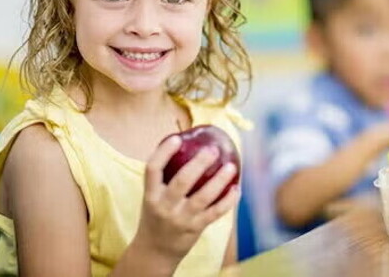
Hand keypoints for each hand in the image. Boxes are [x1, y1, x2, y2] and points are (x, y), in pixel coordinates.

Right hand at [133, 136, 239, 264]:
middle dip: (198, 164)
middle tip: (213, 149)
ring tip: (231, 166)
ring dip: (219, 181)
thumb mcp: (153, 196)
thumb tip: (187, 142)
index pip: (153, 169)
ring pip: (203, 198)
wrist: (155, 251)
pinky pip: (215, 213)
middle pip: (181, 182)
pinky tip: (237, 188)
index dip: (163, 152)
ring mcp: (180, 218)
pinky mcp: (195, 228)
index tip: (176, 138)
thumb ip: (166, 175)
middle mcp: (164, 206)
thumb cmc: (158, 213)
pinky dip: (228, 201)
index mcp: (151, 194)